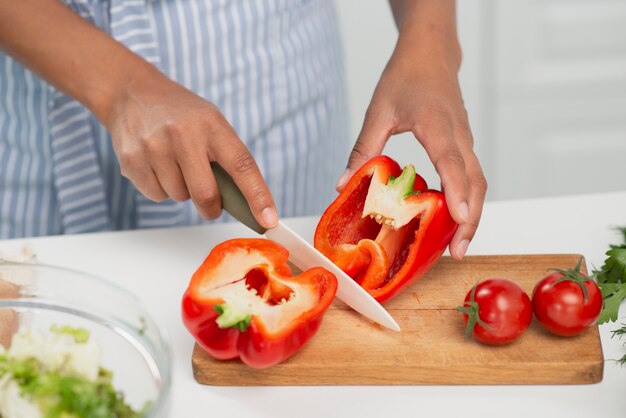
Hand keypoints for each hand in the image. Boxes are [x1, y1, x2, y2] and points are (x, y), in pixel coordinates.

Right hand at [105, 72, 277, 227]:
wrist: (131, 94)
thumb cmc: (182, 115)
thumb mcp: (211, 123)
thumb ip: (226, 158)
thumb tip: (242, 203)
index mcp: (211, 124)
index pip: (242, 165)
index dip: (258, 196)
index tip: (269, 220)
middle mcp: (182, 134)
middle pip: (205, 194)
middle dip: (212, 207)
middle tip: (212, 205)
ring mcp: (154, 147)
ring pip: (179, 197)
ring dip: (184, 192)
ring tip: (175, 165)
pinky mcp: (132, 161)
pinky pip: (157, 196)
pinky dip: (162, 190)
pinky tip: (157, 166)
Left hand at [336, 28, 486, 259]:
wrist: (431, 52)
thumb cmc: (406, 76)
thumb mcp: (378, 111)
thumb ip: (363, 148)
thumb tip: (344, 185)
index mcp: (437, 125)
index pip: (451, 163)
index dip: (456, 193)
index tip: (457, 220)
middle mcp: (459, 135)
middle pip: (475, 183)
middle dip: (470, 219)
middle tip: (457, 250)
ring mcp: (466, 140)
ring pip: (478, 182)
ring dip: (473, 214)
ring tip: (458, 244)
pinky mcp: (465, 143)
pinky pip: (473, 176)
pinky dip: (469, 200)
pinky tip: (454, 218)